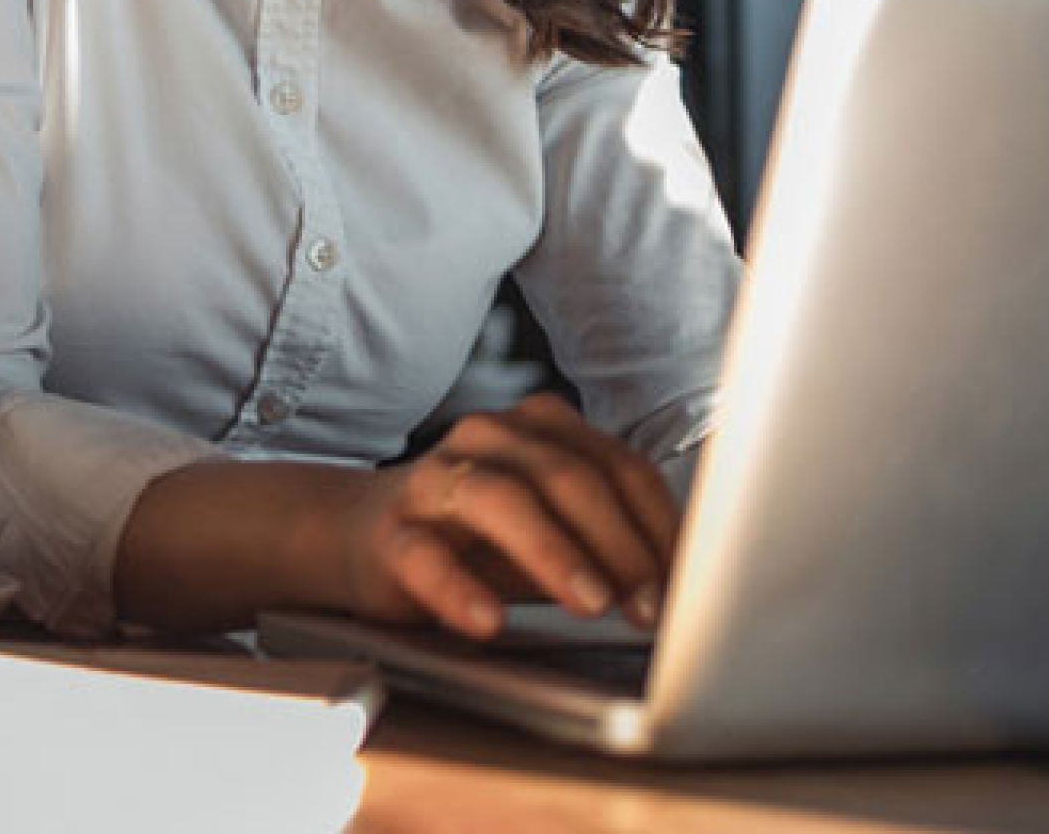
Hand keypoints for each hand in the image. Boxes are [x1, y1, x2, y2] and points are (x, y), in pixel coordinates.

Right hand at [332, 397, 681, 640]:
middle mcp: (489, 438)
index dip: (659, 526)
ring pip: (499, 499)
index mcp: (540, 428)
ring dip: (554, 554)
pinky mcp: (389, 531)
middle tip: (651, 606)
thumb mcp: (551, 527)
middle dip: (619, 544)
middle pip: (565, 475)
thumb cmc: (477, 536)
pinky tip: (489, 621)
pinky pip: (425, 556)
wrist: (359, 533)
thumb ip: (606, 542)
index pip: (617, 466)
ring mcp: (434, 480)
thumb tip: (684, 591)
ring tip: (593, 604)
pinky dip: (461, 589)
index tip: (689, 584)